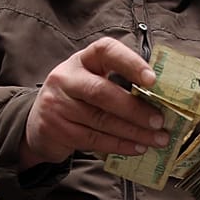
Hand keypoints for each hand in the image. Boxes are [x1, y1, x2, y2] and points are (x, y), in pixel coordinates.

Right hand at [20, 37, 169, 168]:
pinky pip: (93, 139)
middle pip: (101, 92)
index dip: (130, 63)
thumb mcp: (92, 81)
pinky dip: (119, 145)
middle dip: (134, 108)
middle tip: (159, 120)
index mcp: (82, 60)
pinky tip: (137, 148)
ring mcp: (58, 104)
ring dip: (133, 132)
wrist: (39, 124)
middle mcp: (66, 78)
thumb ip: (119, 84)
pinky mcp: (56, 129)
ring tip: (157, 138)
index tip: (152, 80)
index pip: (106, 51)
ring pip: (100, 120)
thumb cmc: (78, 99)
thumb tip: (161, 99)